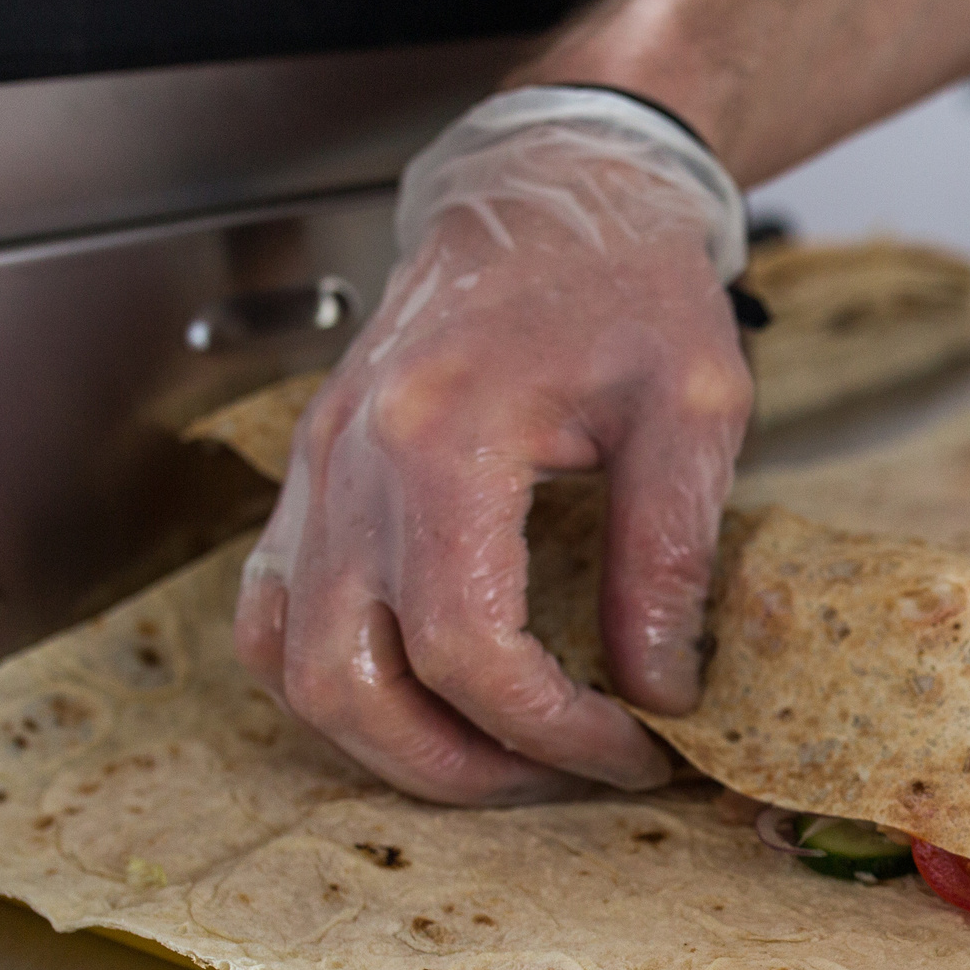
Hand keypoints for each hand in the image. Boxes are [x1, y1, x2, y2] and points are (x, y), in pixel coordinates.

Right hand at [235, 93, 751, 803]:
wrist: (551, 191)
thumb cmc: (625, 281)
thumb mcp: (694, 409)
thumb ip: (669, 556)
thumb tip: (659, 688)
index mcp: (444, 438)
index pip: (467, 648)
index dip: (552, 730)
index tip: (635, 748)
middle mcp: (352, 463)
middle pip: (353, 684)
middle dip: (466, 767)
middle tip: (569, 777)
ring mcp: (315, 473)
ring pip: (294, 669)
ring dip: (391, 745)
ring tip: (504, 757)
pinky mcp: (310, 481)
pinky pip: (275, 619)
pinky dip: (337, 686)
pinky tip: (426, 702)